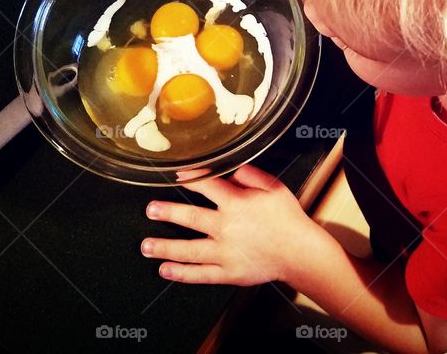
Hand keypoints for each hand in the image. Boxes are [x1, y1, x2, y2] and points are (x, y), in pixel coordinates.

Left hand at [141, 164, 321, 285]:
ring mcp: (225, 253)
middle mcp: (226, 227)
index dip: (190, 178)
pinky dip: (181, 273)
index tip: (175, 175)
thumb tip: (231, 170)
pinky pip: (201, 275)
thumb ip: (251, 176)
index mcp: (236, 203)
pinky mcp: (228, 273)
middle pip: (190, 218)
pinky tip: (166, 270)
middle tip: (150, 210)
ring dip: (165, 247)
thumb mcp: (274, 187)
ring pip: (189, 250)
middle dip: (167, 213)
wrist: (301, 252)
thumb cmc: (289, 219)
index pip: (207, 186)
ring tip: (146, 246)